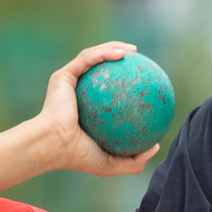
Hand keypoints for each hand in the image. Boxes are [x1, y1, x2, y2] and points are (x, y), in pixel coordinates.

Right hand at [36, 42, 161, 174]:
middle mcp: (76, 93)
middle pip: (100, 68)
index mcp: (85, 109)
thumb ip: (134, 159)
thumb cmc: (79, 155)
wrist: (55, 145)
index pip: (106, 91)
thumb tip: (155, 147)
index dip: (124, 82)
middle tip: (137, 59)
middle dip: (118, 56)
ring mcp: (68, 83)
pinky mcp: (62, 76)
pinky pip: (87, 59)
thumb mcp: (112, 163)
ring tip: (132, 51)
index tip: (141, 81)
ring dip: (113, 48)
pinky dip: (104, 53)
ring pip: (93, 57)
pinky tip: (122, 54)